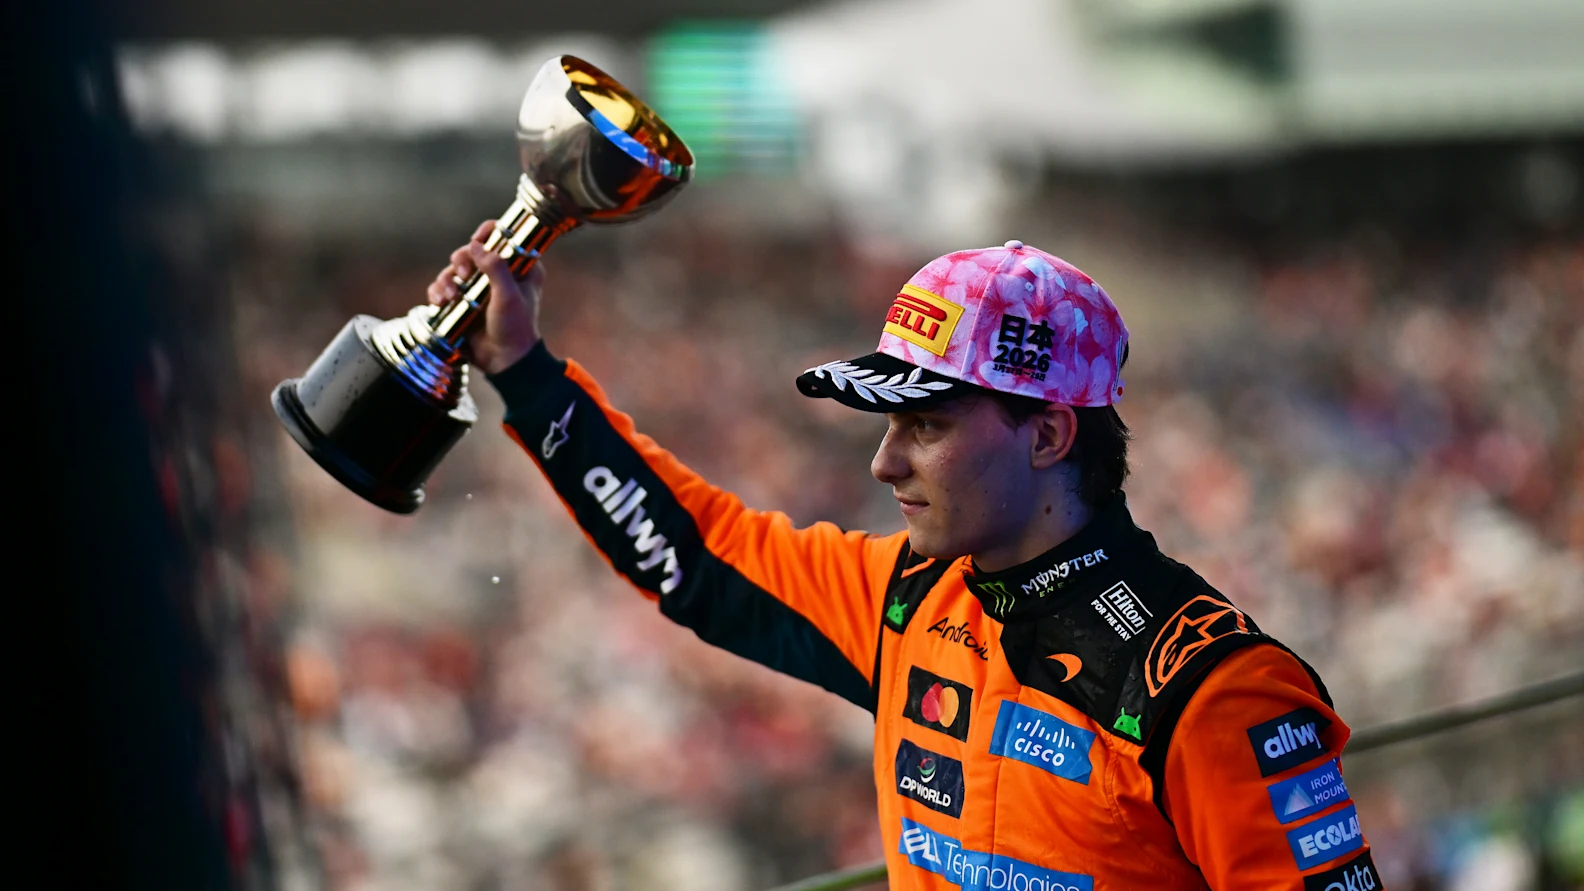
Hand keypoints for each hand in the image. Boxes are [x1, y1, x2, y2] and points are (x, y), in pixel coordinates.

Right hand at [426, 220, 543, 374]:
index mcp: (519, 267)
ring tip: (451, 297)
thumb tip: (475, 245)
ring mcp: (478, 287)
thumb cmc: (515, 329)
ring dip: (448, 280)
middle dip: (462, 259)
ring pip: (454, 269)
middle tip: (464, 273)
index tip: (477, 239)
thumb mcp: (509, 296)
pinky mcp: (462, 302)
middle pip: (471, 250)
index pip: (503, 236)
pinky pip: (443, 288)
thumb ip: (496, 268)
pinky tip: (440, 303)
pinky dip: (438, 293)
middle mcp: (498, 273)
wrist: (504, 361)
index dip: (488, 232)